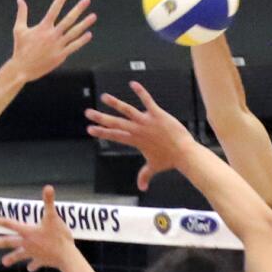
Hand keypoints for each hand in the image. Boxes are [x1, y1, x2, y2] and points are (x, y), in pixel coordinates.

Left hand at [0, 185, 75, 271]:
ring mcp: (33, 253)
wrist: (67, 257)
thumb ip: (49, 202)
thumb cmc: (59, 237)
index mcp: (28, 232)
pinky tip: (30, 268)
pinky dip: (32, 265)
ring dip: (11, 258)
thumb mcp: (54, 217)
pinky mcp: (42, 261)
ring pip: (19, 255)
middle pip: (8, 242)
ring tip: (4, 262)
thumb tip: (48, 187)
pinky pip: (35, 263)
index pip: (9, 224)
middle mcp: (27, 243)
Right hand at [9, 0, 95, 81]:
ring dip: (85, 23)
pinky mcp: (61, 56)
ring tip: (93, 16)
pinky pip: (74, 46)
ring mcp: (58, 45)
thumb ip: (22, 13)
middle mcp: (52, 35)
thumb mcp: (19, 29)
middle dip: (78, 8)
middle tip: (87, 0)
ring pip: (74, 32)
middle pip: (68, 19)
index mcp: (43, 27)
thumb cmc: (20, 49)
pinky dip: (81, 40)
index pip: (54, 9)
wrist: (22, 69)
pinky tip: (89, 34)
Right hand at [85, 81, 199, 190]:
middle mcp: (138, 130)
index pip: (114, 135)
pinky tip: (133, 83)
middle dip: (101, 118)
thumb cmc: (169, 160)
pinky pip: (147, 101)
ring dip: (115, 103)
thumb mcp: (154, 167)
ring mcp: (146, 122)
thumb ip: (145, 175)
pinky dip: (140, 92)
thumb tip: (142, 188)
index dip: (101, 132)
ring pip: (127, 110)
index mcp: (135, 141)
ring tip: (104, 97)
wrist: (183, 153)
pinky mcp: (157, 114)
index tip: (90, 129)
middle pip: (116, 123)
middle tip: (88, 113)